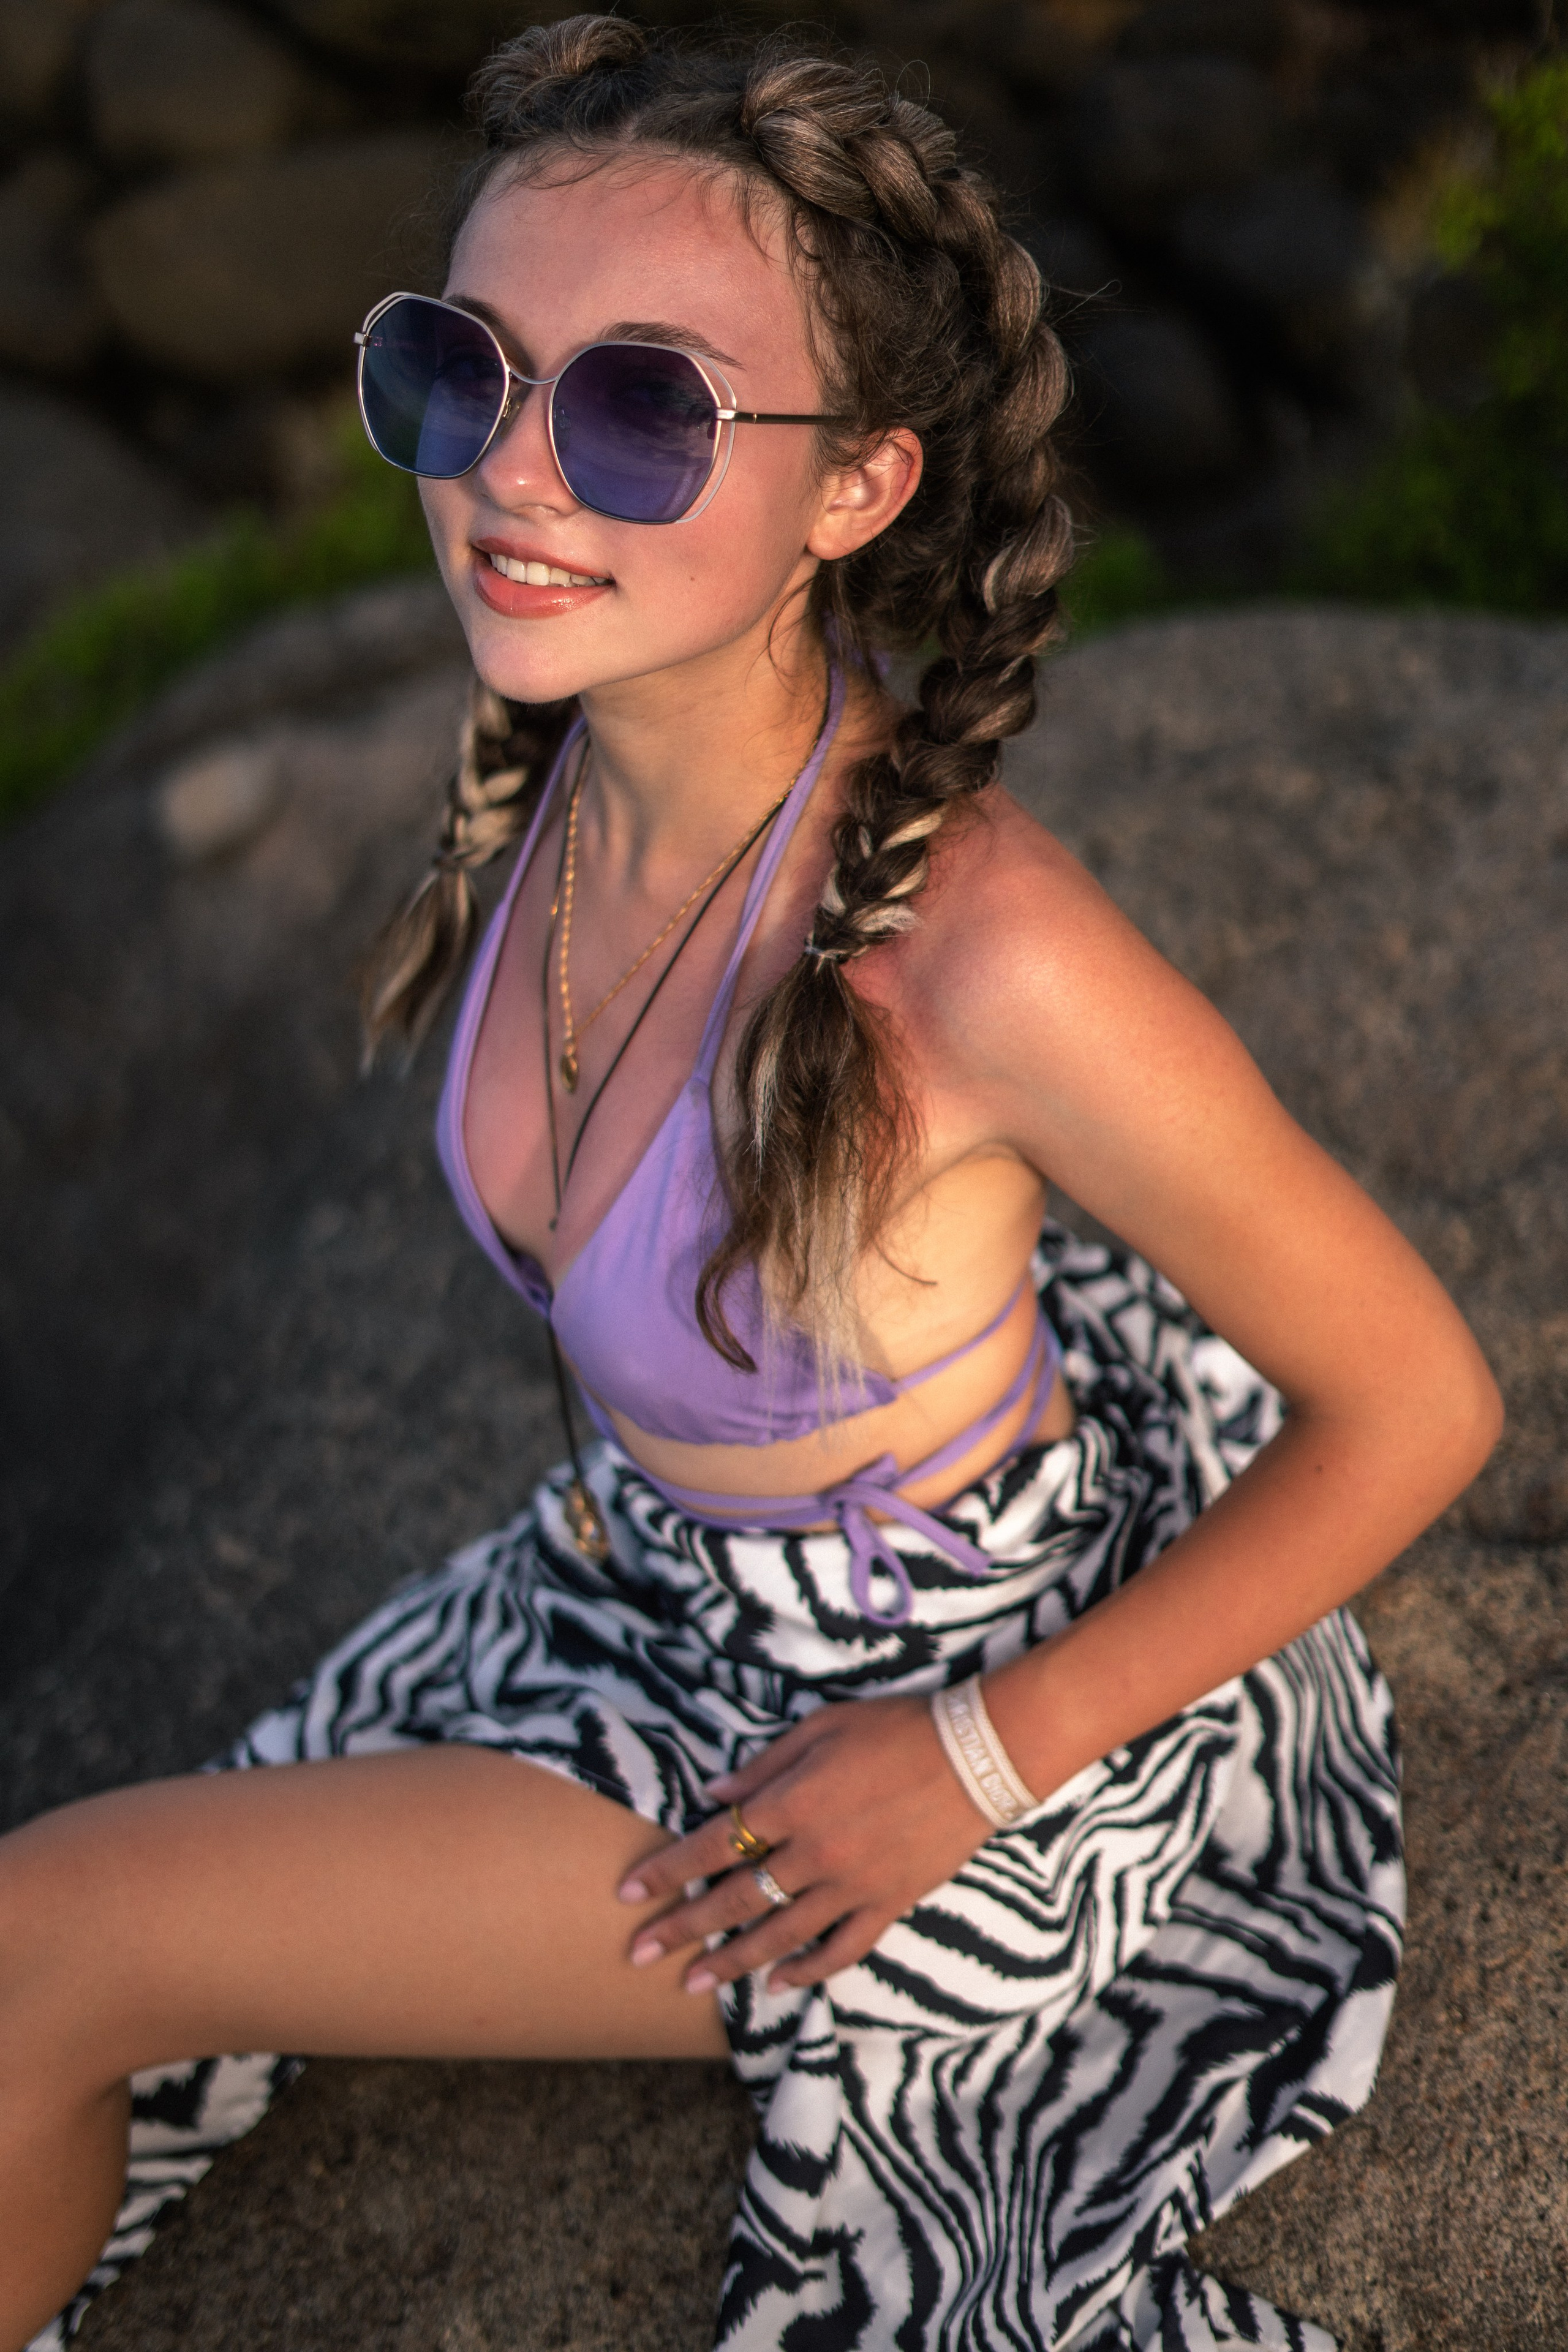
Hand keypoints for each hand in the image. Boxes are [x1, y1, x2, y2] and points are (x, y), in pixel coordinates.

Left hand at [617, 1692, 989, 1994]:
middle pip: (734, 1899)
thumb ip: (763, 1766)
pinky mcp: (889, 1903)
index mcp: (792, 1804)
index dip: (665, 1871)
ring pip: (779, 1936)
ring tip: (691, 1984)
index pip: (712, 1846)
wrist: (977, 1755)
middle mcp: (814, 1854)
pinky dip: (807, 1971)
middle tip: (636, 1954)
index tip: (627, 1895)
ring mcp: (853, 1885)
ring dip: (731, 1962)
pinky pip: (841, 1949)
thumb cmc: (895, 1728)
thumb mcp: (821, 1727)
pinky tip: (778, 1985)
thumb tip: (713, 1796)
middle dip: (680, 1928)